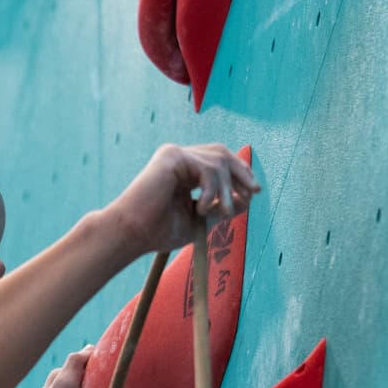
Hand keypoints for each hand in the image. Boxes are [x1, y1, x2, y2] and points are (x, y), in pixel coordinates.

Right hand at [104, 143, 259, 254]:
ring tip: (222, 212)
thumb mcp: (199, 219)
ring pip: (218, 161)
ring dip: (227, 190)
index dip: (238, 173)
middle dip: (242, 173)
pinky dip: (211, 190)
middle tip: (254, 192)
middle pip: (221, 153)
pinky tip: (200, 208)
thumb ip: (220, 208)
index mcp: (183, 170)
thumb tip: (247, 199)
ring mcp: (174, 154)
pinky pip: (207, 168)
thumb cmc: (159, 231)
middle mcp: (178, 157)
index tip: (253, 193)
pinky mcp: (172, 156)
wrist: (133, 234)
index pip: (218, 161)